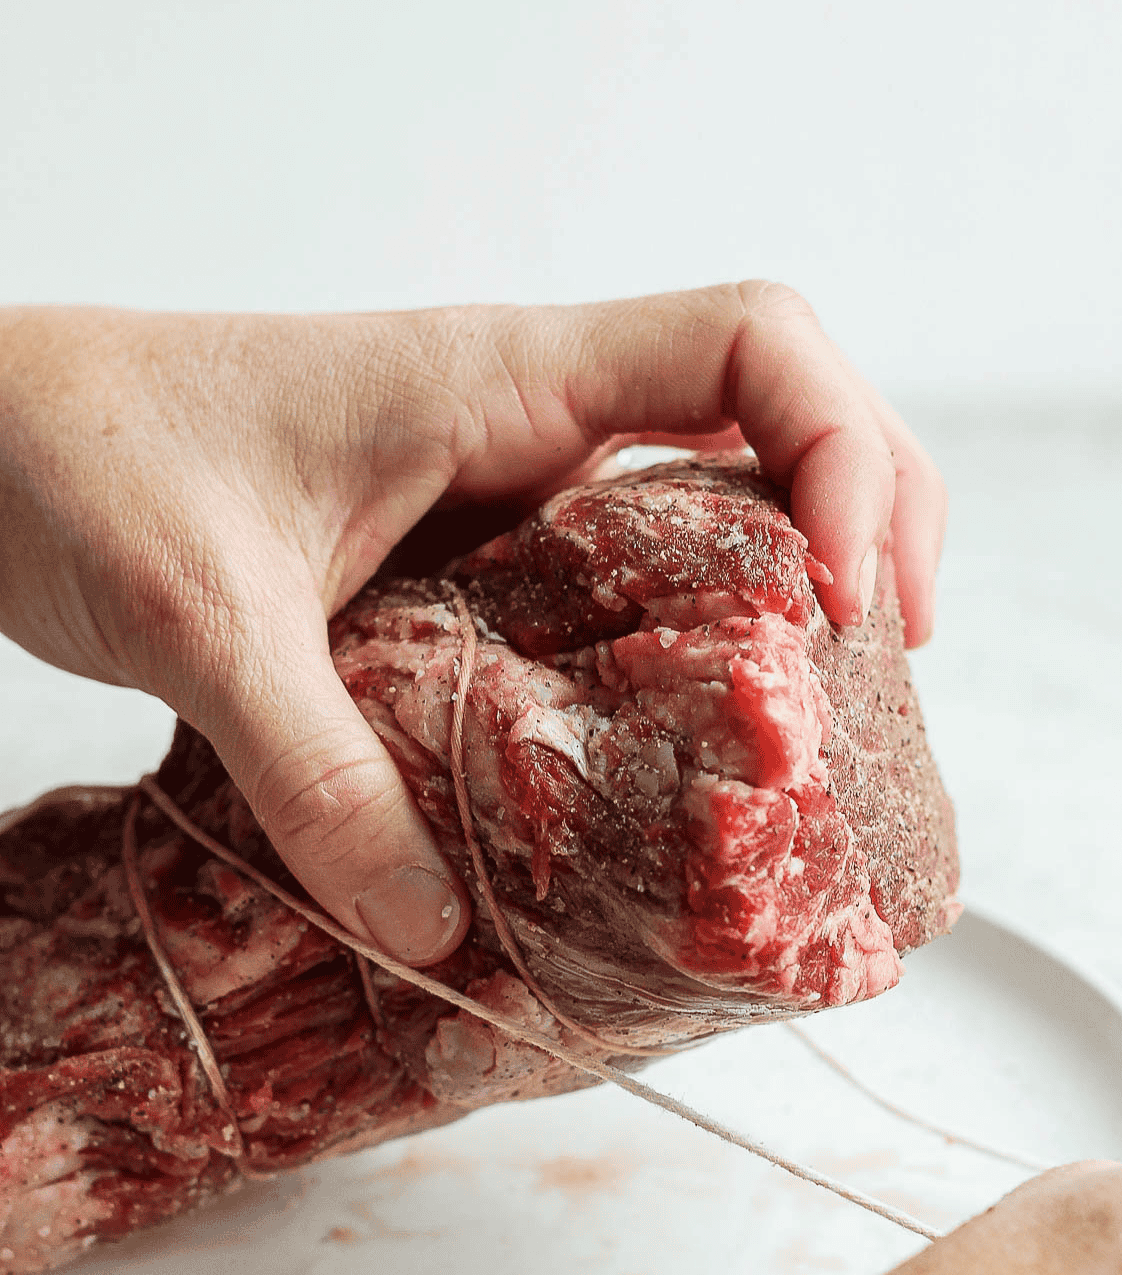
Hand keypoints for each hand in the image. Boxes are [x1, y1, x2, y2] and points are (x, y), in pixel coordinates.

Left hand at [0, 284, 944, 962]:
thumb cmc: (80, 454)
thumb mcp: (204, 623)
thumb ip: (321, 774)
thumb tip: (440, 931)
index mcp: (503, 378)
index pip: (755, 343)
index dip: (847, 455)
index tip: (850, 602)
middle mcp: (534, 422)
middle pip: (785, 416)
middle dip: (874, 523)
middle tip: (887, 666)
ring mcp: (510, 489)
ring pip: (719, 502)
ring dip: (795, 593)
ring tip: (828, 716)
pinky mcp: (473, 559)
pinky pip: (624, 583)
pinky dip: (686, 651)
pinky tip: (681, 750)